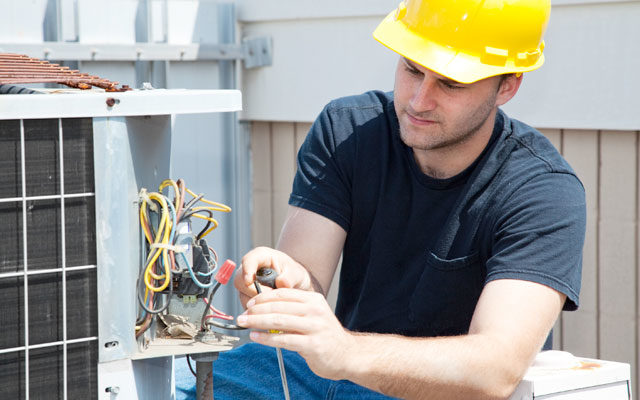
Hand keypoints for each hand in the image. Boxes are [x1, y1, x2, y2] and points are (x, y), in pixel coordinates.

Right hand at [233, 247, 314, 307]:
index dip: (247, 271)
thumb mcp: (296, 273)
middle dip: (254, 291)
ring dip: (258, 302)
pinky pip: (247, 305)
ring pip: (243, 295)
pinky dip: (258, 308)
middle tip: (271, 296)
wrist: (293, 284)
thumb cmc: (293, 274)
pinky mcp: (246, 296)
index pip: (248, 260)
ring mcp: (245, 283)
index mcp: (260, 256)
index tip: (249, 281)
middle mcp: (249, 269)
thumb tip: (280, 283)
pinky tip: (270, 306)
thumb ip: (289, 277)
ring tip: (275, 300)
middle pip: (240, 280)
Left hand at [236, 288, 355, 379]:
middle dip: (256, 310)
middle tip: (242, 315)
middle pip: (278, 306)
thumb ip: (293, 309)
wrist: (347, 354)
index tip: (250, 303)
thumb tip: (264, 307)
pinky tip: (256, 338)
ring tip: (245, 324)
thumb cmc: (325, 335)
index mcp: (313, 299)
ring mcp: (314, 327)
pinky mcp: (312, 344)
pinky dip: (266, 338)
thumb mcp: (313, 315)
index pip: (283, 294)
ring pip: (279, 321)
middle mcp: (315, 310)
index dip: (263, 297)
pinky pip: (284, 339)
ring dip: (257, 322)